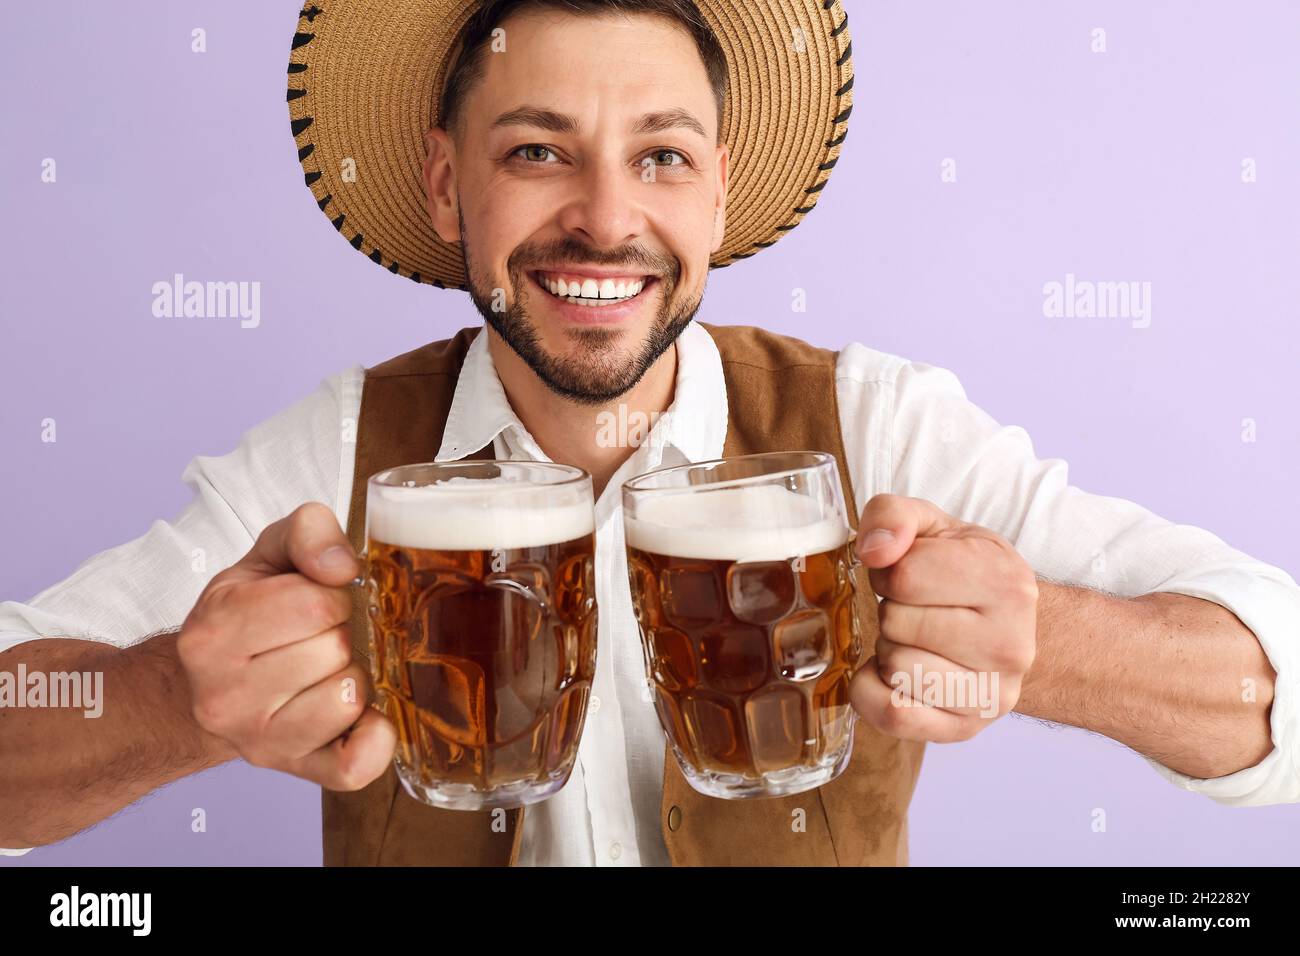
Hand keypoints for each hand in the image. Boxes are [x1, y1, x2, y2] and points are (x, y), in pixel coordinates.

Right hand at [177, 502, 395, 788]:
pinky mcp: (294, 770)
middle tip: (318, 637)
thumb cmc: (251, 611)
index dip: (332, 596)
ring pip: (347, 699)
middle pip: (333, 651)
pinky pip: (355, 765)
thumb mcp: (269, 554)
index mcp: (213, 632)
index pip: (314, 604)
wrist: (210, 684)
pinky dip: (373, 739)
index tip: (318, 601)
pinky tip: (361, 716)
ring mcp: (258, 741)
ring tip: (325, 670)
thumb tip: (342, 566)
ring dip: (352, 676)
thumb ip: (308, 533)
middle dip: (340, 634)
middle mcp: (224, 696)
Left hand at [848, 494, 1038, 742]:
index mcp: (1006, 583)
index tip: (912, 576)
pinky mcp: (965, 729)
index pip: (904, 575)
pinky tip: (894, 674)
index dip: (891, 572)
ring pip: (895, 669)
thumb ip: (893, 515)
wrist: (1007, 626)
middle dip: (892, 611)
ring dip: (888, 650)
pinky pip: (893, 715)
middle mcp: (1011, 644)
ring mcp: (993, 695)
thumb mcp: (933, 526)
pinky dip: (874, 691)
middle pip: (896, 623)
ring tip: (916, 640)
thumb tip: (873, 551)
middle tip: (917, 610)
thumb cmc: (963, 571)